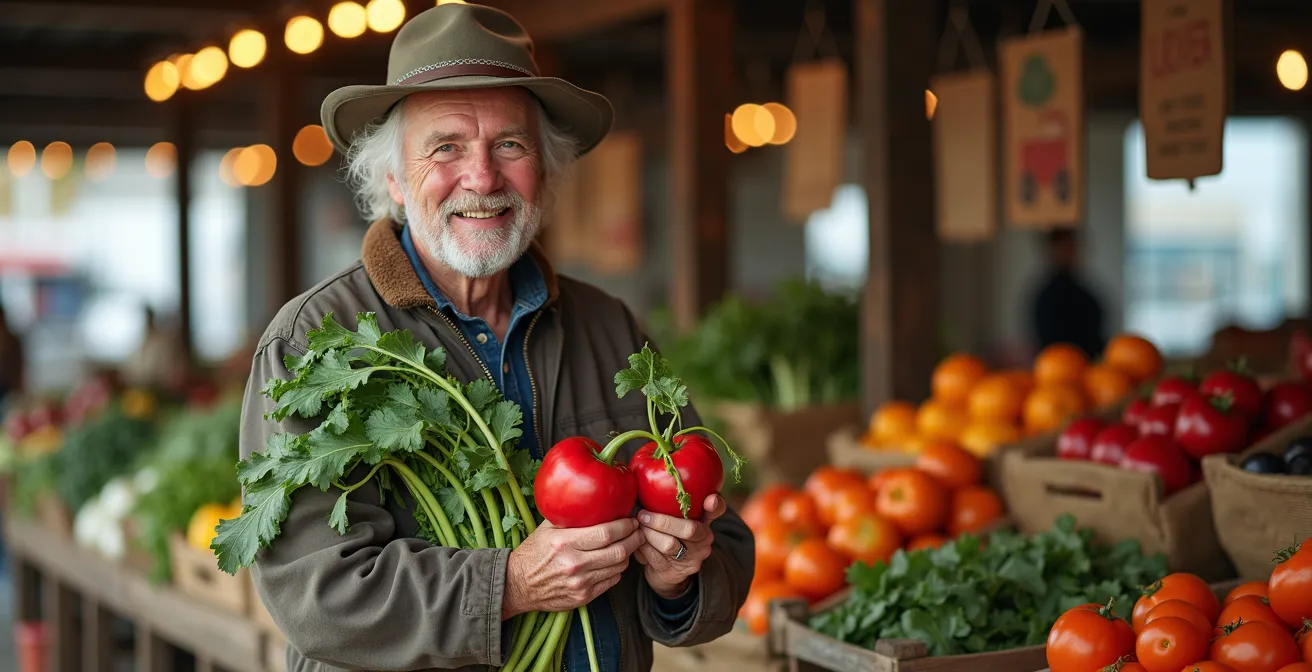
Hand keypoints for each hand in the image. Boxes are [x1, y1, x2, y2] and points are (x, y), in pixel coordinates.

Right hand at [502, 517, 642, 618]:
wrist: (517, 584)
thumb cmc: (534, 552)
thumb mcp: (547, 528)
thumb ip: (571, 516)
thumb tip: (595, 499)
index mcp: (565, 542)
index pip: (607, 533)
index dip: (625, 526)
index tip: (632, 520)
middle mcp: (574, 564)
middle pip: (618, 551)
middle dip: (634, 539)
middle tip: (639, 531)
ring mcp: (580, 583)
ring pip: (618, 567)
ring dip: (628, 555)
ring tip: (629, 545)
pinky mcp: (583, 597)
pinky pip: (611, 582)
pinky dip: (618, 570)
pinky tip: (615, 561)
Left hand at [634, 494, 725, 598]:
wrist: (668, 572)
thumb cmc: (668, 534)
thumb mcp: (674, 519)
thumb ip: (669, 502)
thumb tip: (642, 473)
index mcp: (705, 522)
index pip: (717, 510)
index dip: (715, 505)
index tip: (710, 499)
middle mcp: (703, 541)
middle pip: (689, 529)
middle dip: (662, 521)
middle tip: (643, 515)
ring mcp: (691, 559)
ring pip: (669, 545)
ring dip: (648, 534)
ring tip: (638, 527)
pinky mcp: (675, 572)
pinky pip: (655, 558)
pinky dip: (642, 548)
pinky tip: (636, 542)